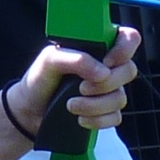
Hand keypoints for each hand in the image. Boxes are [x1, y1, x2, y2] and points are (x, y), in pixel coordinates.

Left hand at [10, 28, 142, 137]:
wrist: (31, 110)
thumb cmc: (40, 78)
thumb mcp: (50, 60)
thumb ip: (76, 59)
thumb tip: (103, 73)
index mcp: (98, 46)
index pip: (128, 38)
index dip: (124, 49)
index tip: (107, 61)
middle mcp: (108, 67)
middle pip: (129, 71)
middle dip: (105, 84)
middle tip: (81, 87)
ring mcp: (109, 90)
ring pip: (120, 98)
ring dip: (95, 105)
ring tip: (71, 105)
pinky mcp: (107, 112)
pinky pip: (115, 117)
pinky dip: (97, 120)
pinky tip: (79, 119)